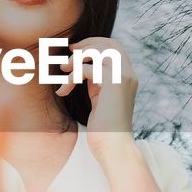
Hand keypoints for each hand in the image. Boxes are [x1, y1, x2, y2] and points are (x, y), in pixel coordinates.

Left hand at [55, 35, 137, 162]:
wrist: (114, 147)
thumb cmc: (104, 129)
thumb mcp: (100, 99)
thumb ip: (96, 82)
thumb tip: (82, 68)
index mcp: (127, 77)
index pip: (115, 47)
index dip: (95, 43)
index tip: (75, 50)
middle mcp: (129, 74)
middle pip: (109, 43)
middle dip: (87, 44)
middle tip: (69, 52)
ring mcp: (123, 77)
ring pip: (99, 51)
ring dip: (78, 58)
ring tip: (63, 69)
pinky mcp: (113, 83)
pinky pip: (87, 69)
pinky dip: (71, 77)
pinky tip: (63, 91)